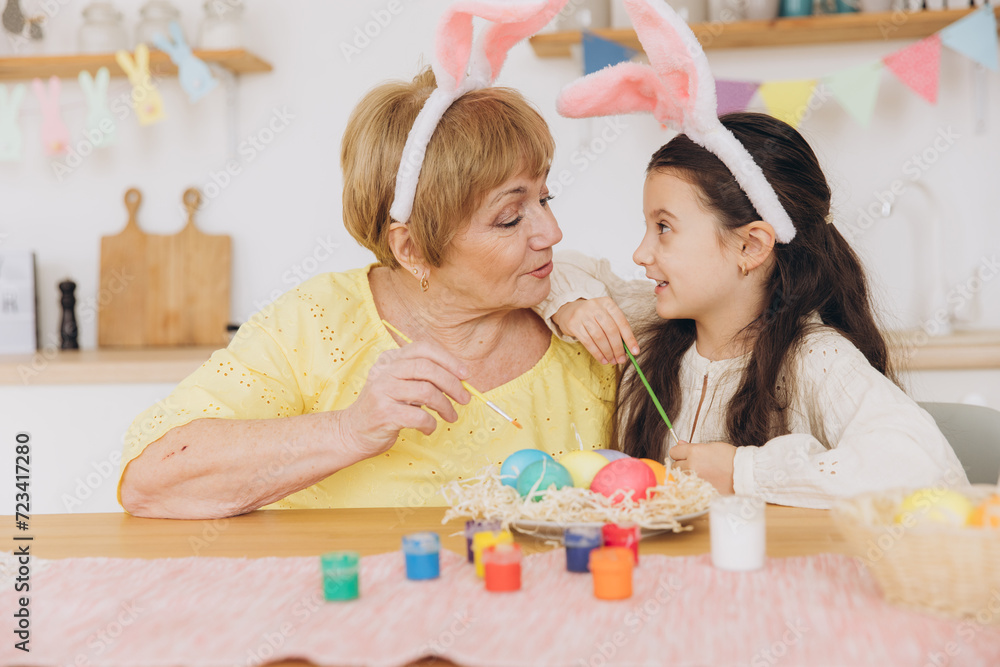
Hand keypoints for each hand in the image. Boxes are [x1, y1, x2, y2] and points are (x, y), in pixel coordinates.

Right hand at [338, 341, 470, 459]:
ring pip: (426, 392)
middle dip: (452, 384)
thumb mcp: (400, 385)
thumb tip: (461, 379)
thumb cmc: (385, 408)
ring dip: (445, 406)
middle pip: (427, 368)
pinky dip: (430, 424)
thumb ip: (423, 377)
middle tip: (465, 399)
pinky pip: (419, 416)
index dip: (448, 359)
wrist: (352, 432)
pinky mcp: (384, 414)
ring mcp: (382, 391)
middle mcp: (384, 371)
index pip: (423, 348)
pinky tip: (429, 428)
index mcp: (390, 360)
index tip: (465, 374)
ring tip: (451, 416)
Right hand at [551, 297, 638, 364]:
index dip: (630, 338)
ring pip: (599, 337)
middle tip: (621, 359)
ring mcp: (583, 314)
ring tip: (612, 361)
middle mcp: (595, 306)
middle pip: (611, 330)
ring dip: (608, 352)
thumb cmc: (593, 316)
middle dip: (618, 348)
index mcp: (607, 303)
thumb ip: (617, 329)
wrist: (568, 311)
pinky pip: (588, 342)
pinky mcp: (573, 324)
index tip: (635, 352)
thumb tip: (629, 349)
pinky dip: (597, 353)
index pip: (622, 322)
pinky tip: (603, 359)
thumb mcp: (605, 316)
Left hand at [669, 441, 735, 493]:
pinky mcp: (699, 489)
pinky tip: (702, 481)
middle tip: (694, 464)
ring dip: (686, 475)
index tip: (684, 454)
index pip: (673, 452)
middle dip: (681, 464)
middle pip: (674, 466)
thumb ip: (693, 446)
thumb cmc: (731, 458)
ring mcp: (695, 479)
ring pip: (680, 477)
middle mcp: (692, 465)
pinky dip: (693, 485)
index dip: (679, 452)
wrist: (744, 472)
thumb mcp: (711, 446)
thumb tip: (680, 443)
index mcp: (694, 452)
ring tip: (699, 473)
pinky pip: (689, 487)